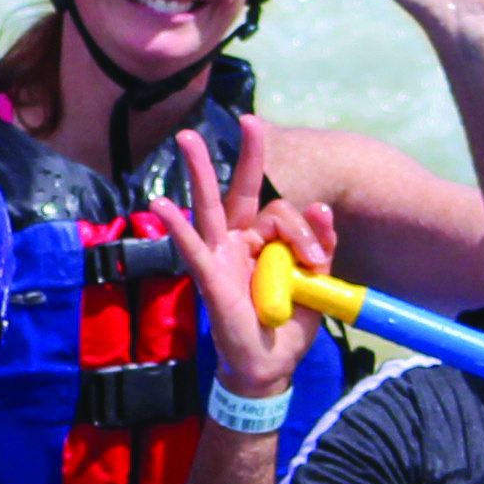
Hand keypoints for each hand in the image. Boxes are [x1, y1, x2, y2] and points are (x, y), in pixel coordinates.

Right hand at [161, 127, 315, 404]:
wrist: (270, 364)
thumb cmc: (288, 321)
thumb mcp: (315, 281)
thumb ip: (320, 246)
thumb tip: (322, 207)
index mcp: (264, 240)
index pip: (282, 212)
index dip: (304, 229)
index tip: (316, 258)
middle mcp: (239, 240)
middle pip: (240, 190)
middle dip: (246, 155)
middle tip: (249, 119)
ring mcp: (221, 256)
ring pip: (210, 207)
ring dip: (201, 172)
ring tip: (188, 139)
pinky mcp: (209, 278)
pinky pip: (192, 248)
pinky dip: (178, 227)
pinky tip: (161, 205)